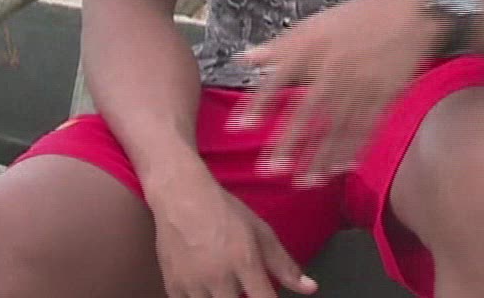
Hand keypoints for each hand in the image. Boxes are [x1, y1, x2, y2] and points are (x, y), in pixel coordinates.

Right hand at [151, 179, 315, 297]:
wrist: (180, 195)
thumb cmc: (224, 211)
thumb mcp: (260, 232)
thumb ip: (284, 265)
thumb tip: (310, 289)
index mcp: (244, 261)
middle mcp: (218, 276)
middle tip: (241, 285)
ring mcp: (192, 283)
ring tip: (224, 286)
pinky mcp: (172, 285)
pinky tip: (205, 289)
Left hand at [235, 0, 443, 185]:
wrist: (415, 12)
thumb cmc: (361, 15)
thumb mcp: (316, 22)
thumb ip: (281, 44)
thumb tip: (245, 57)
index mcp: (313, 46)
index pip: (277, 78)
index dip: (257, 104)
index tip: (239, 128)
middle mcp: (333, 69)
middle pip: (306, 111)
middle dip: (287, 142)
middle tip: (269, 170)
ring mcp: (361, 85)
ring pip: (336, 128)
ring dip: (319, 157)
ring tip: (303, 182)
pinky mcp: (385, 97)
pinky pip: (366, 129)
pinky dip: (353, 150)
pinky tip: (341, 169)